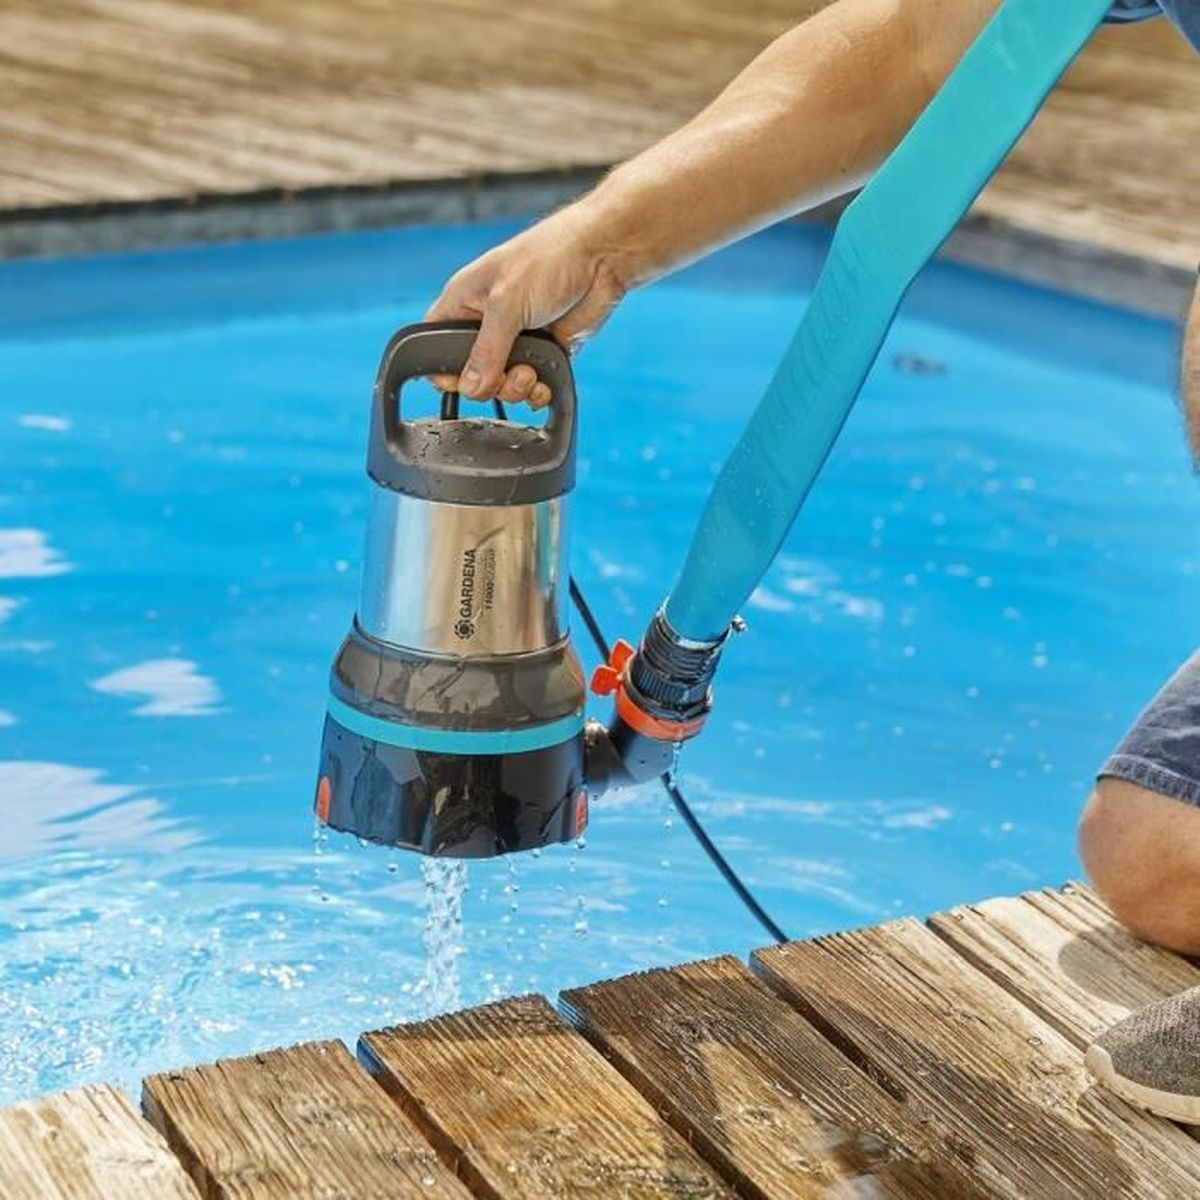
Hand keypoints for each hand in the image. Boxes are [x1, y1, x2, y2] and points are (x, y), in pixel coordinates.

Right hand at [425, 200, 628, 407]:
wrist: (601, 256)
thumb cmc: (549, 257)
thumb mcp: (507, 303)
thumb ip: (487, 350)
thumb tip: (471, 387)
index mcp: (464, 302)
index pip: (435, 346)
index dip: (444, 371)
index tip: (463, 381)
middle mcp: (487, 323)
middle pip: (472, 376)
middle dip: (491, 383)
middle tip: (510, 371)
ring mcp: (516, 339)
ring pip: (503, 385)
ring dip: (517, 389)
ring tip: (532, 372)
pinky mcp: (544, 351)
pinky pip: (533, 386)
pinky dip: (538, 392)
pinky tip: (544, 383)